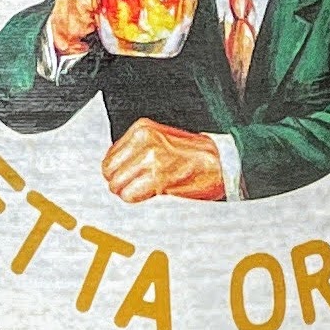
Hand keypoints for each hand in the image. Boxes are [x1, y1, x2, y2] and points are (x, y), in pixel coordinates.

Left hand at [100, 118, 226, 202]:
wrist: (220, 162)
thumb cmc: (193, 155)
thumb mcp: (161, 140)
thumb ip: (137, 150)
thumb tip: (116, 167)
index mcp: (143, 129)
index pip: (109, 157)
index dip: (116, 172)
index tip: (125, 179)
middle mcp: (144, 141)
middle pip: (110, 172)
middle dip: (119, 185)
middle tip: (134, 189)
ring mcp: (151, 159)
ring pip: (118, 186)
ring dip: (128, 194)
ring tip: (144, 193)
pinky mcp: (158, 178)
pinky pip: (131, 195)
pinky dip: (137, 200)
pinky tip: (151, 196)